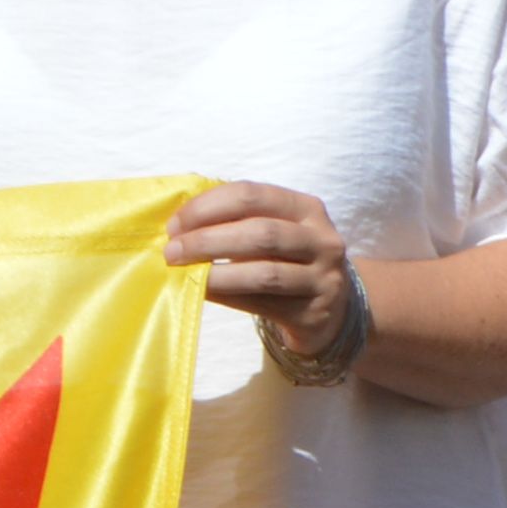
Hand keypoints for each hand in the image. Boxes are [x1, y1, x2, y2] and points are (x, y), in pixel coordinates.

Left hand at [167, 181, 359, 374]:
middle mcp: (322, 239)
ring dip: (216, 273)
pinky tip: (203, 292)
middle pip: (260, 232)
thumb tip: (179, 227)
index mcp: (307, 208)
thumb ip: (236, 222)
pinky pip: (263, 304)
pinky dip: (227, 296)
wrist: (334, 309)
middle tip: (172, 251)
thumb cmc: (287, 262)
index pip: (252, 195)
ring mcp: (323, 277)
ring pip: (264, 273)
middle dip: (208, 240)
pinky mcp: (314, 312)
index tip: (175, 224)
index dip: (208, 206)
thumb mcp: (274, 232)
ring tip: (184, 273)